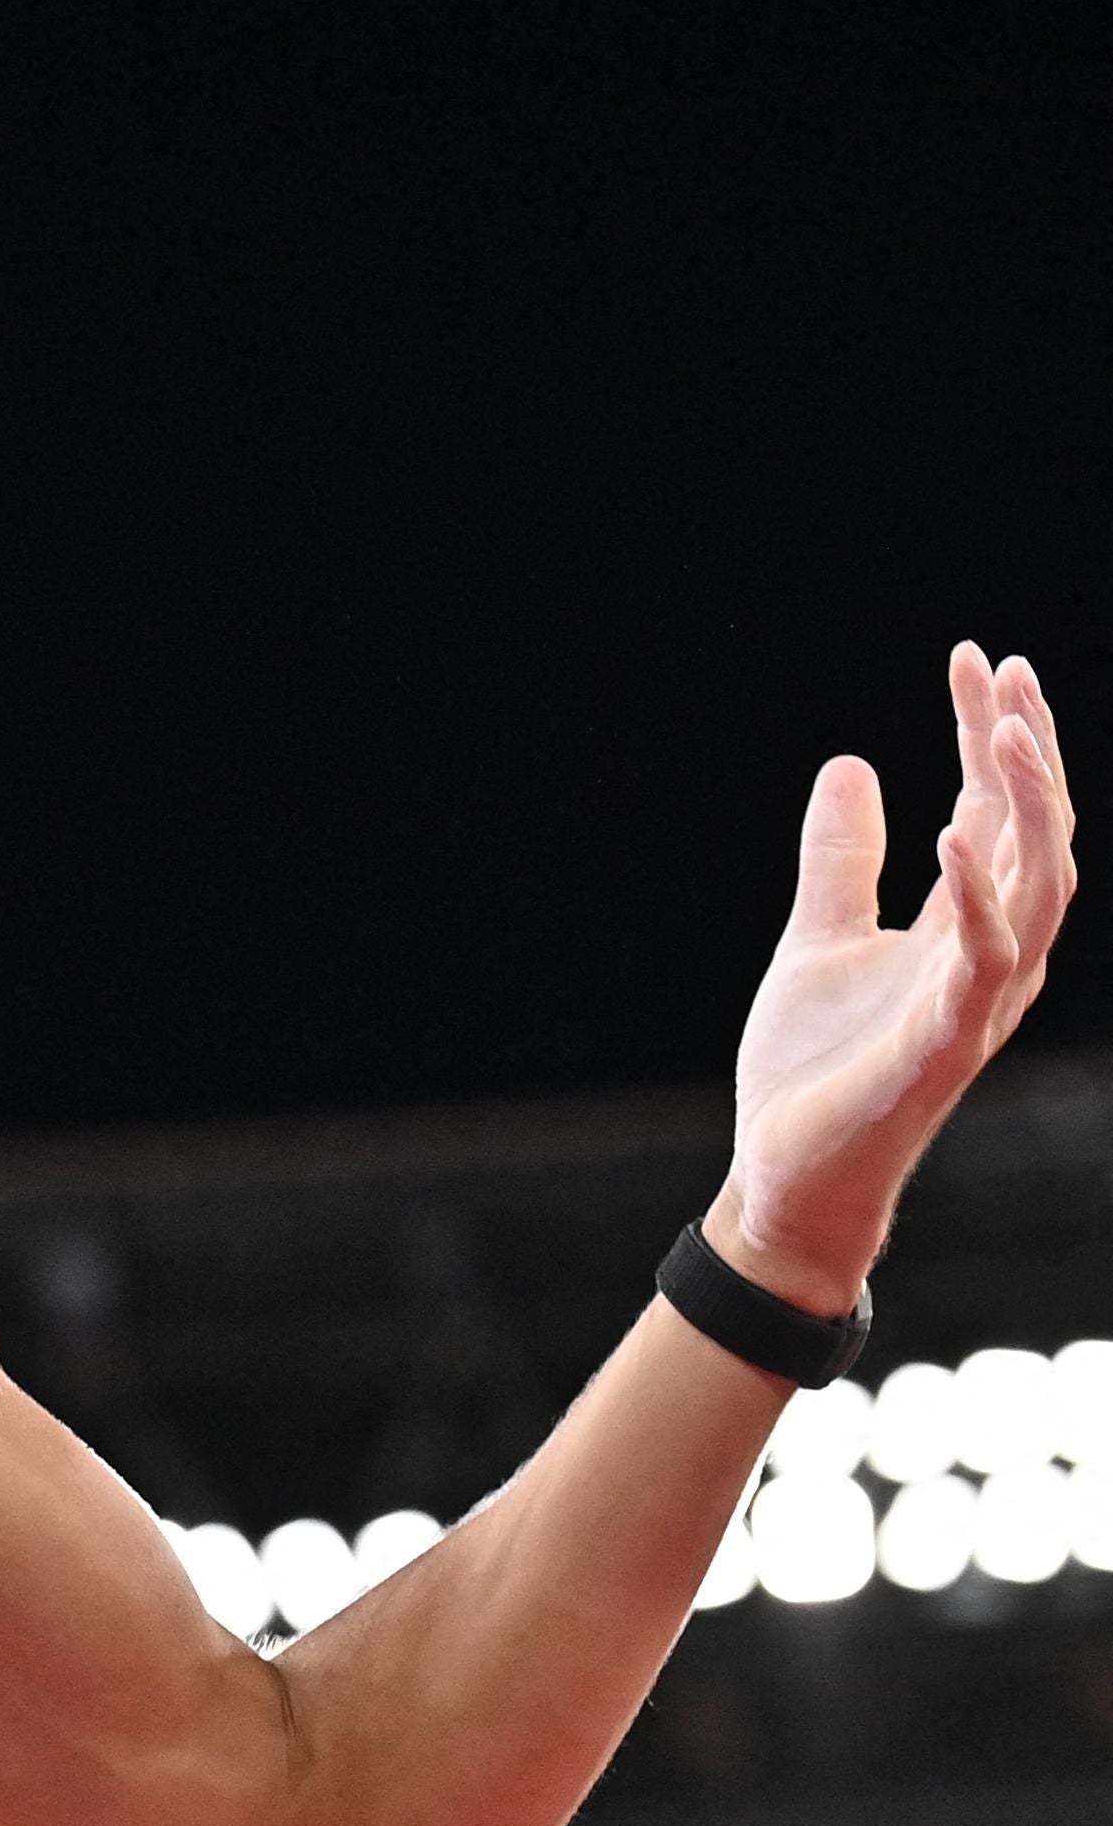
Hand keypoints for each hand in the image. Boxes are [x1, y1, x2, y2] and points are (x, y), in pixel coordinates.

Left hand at [716, 643, 1076, 1311]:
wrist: (786, 1167)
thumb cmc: (816, 1064)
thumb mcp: (819, 936)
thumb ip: (844, 858)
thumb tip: (853, 763)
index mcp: (964, 925)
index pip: (994, 809)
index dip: (991, 733)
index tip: (975, 658)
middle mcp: (991, 955)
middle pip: (1035, 832)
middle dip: (1026, 748)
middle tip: (1003, 671)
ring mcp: (979, 998)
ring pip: (1038, 885)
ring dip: (1025, 805)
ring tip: (1002, 729)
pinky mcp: (947, 1041)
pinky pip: (985, 958)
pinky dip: (977, 893)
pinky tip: (957, 831)